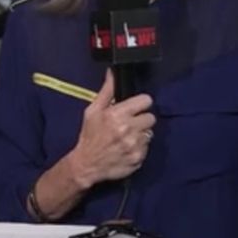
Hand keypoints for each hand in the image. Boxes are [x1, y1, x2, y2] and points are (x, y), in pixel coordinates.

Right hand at [69, 71, 155, 186]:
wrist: (87, 164)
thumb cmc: (89, 135)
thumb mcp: (93, 111)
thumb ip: (106, 91)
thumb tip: (112, 72)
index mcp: (117, 114)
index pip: (146, 101)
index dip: (140, 104)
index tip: (135, 108)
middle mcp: (128, 129)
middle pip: (151, 117)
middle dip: (141, 119)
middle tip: (130, 124)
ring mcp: (135, 145)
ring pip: (150, 133)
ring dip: (140, 133)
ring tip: (127, 137)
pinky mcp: (139, 158)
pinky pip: (147, 147)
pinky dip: (139, 147)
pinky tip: (127, 147)